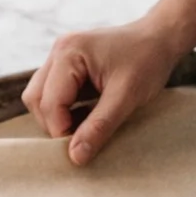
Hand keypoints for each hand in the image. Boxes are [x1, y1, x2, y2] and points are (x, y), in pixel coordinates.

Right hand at [23, 18, 173, 164]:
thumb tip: (75, 157)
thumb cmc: (146, 62)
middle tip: (84, 139)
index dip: (62, 132)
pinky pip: (53, 93)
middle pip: (36, 100)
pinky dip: (65, 111)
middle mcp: (58, 52)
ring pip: (40, 97)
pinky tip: (87, 116)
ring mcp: (60, 57)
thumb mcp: (126, 97)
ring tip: (86, 127)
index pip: (48, 103)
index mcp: (68, 53)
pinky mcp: (67, 66)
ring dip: (58, 119)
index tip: (84, 149)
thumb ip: (99, 127)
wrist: (159, 39)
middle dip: (55, 125)